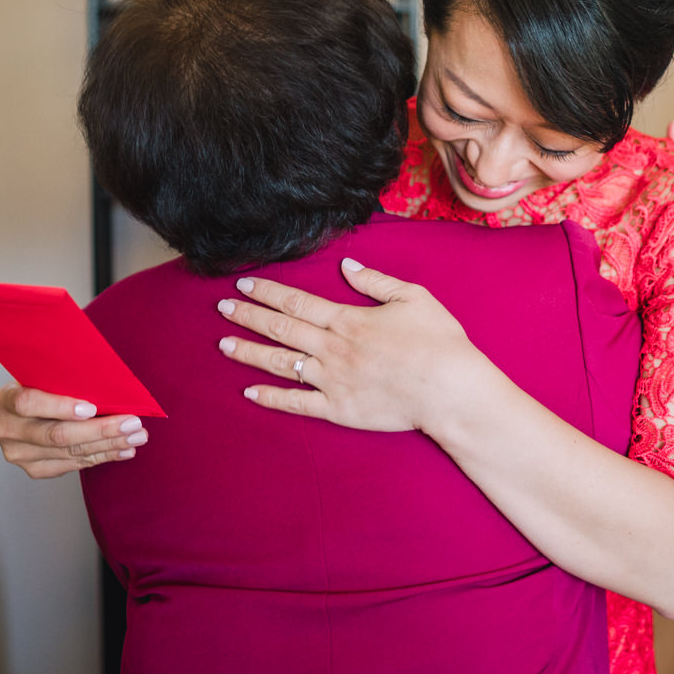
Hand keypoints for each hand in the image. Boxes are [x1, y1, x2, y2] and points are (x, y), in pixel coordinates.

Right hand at [0, 385, 145, 478]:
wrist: (24, 411)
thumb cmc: (40, 386)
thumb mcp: (44, 375)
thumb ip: (64, 380)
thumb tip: (110, 383)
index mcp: (5, 399)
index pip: (29, 403)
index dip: (60, 407)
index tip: (91, 408)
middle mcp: (7, 430)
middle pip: (56, 434)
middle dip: (100, 430)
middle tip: (131, 424)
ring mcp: (19, 454)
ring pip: (69, 452)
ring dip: (109, 445)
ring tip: (135, 438)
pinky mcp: (34, 469)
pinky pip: (73, 464)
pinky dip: (101, 457)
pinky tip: (122, 450)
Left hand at [217, 258, 490, 433]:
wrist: (450, 390)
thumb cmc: (438, 341)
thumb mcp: (412, 297)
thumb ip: (375, 281)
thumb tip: (346, 265)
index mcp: (348, 320)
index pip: (297, 303)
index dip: (267, 293)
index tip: (243, 285)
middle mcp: (333, 349)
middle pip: (281, 329)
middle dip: (248, 317)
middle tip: (222, 309)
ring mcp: (333, 381)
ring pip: (281, 364)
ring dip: (250, 353)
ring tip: (224, 345)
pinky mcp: (339, 409)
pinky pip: (297, 403)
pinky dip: (272, 398)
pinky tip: (250, 392)